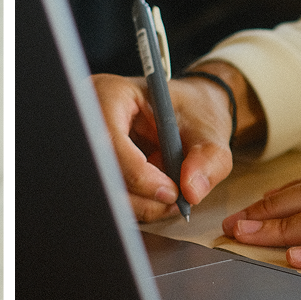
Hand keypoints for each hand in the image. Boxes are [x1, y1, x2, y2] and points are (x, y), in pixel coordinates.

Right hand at [91, 72, 235, 220]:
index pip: (110, 140)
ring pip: (107, 192)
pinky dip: (140, 205)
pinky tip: (161, 195)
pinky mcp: (99, 169)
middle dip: (143, 196)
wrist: (189, 113)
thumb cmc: (194, 111)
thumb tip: (191, 192)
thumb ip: (208, 157)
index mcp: (112, 95)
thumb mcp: (209, 129)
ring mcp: (92, 147)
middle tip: (175, 200)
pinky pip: (113, 197)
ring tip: (173, 194)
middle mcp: (91, 121)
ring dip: (143, 204)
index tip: (171, 191)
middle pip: (102, 172)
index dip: (138, 174)